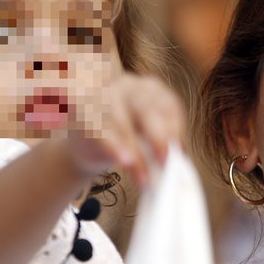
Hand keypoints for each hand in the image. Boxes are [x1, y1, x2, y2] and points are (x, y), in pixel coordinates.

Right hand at [67, 73, 185, 184]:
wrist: (86, 143)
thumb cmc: (125, 139)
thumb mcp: (146, 136)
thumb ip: (160, 143)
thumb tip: (180, 162)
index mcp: (152, 89)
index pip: (168, 105)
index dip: (176, 129)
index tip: (180, 154)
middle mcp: (129, 86)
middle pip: (146, 110)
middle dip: (158, 138)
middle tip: (165, 164)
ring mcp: (104, 94)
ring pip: (122, 122)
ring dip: (134, 152)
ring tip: (143, 176)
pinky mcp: (83, 109)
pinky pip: (99, 128)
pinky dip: (114, 147)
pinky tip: (123, 161)